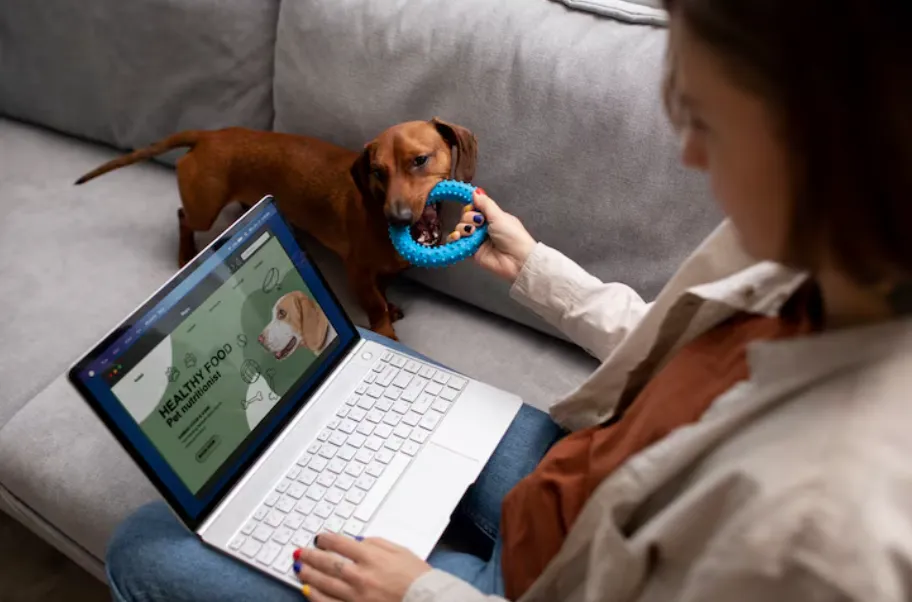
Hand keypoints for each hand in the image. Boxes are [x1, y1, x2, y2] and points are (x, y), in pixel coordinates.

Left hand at [294, 532, 431, 601]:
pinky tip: (308, 592)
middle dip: (311, 556)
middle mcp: (360, 575)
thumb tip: (357, 541)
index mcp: (371, 557)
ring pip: (324, 583)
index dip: (326, 539)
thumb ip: (377, 543)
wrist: (427, 601)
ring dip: (309, 575)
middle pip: (327, 563)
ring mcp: (355, 596)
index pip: (340, 543)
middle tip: (300, 553)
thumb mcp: (400, 551)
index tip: (319, 538)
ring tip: (299, 569)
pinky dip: (316, 598)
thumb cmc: (418, 577)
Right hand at [449, 188, 535, 282]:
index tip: (472, 208)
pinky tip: (457, 237)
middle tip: (479, 223)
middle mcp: (483, 228)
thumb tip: (475, 192)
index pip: (474, 208)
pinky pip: (457, 244)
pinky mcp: (471, 252)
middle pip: (465, 217)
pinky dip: (454, 240)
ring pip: (460, 229)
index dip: (471, 207)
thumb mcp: (499, 216)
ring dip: (462, 228)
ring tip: (471, 233)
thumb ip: (485, 204)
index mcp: (492, 217)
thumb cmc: (513, 237)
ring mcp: (477, 240)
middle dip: (468, 218)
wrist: (517, 259)